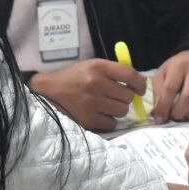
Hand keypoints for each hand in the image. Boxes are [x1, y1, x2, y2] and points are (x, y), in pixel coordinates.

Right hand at [30, 60, 145, 131]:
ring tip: (107, 106)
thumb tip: (137, 83)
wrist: (48, 91)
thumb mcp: (91, 66)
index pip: (130, 75)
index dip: (140, 84)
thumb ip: (113, 72)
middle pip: (128, 96)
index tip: (140, 89)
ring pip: (122, 111)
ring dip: (118, 109)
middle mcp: (96, 84)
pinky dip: (109, 120)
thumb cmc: (72, 77)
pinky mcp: (88, 119)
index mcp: (98, 67)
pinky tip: (101, 114)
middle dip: (125, 98)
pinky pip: (112, 123)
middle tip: (116, 97)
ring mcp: (92, 103)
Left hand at [151, 50, 188, 122]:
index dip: (164, 106)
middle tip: (174, 116)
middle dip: (179, 112)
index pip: (170, 88)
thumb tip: (157, 113)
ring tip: (185, 115)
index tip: (159, 118)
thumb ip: (158, 91)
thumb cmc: (178, 68)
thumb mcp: (163, 73)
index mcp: (180, 66)